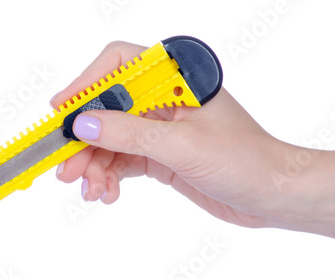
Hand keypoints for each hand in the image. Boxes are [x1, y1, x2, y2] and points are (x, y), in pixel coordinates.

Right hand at [51, 41, 284, 227]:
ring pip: (112, 139)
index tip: (62, 112)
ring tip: (91, 190)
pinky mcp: (160, 154)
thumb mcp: (182, 146)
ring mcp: (161, 128)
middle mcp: (165, 99)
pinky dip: (110, 175)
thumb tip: (84, 126)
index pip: (119, 65)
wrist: (272, 194)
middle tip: (66, 169)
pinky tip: (107, 193)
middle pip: (109, 109)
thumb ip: (131, 134)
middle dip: (86, 140)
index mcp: (176, 78)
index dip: (87, 85)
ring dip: (95, 165)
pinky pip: (123, 159)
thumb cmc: (244, 159)